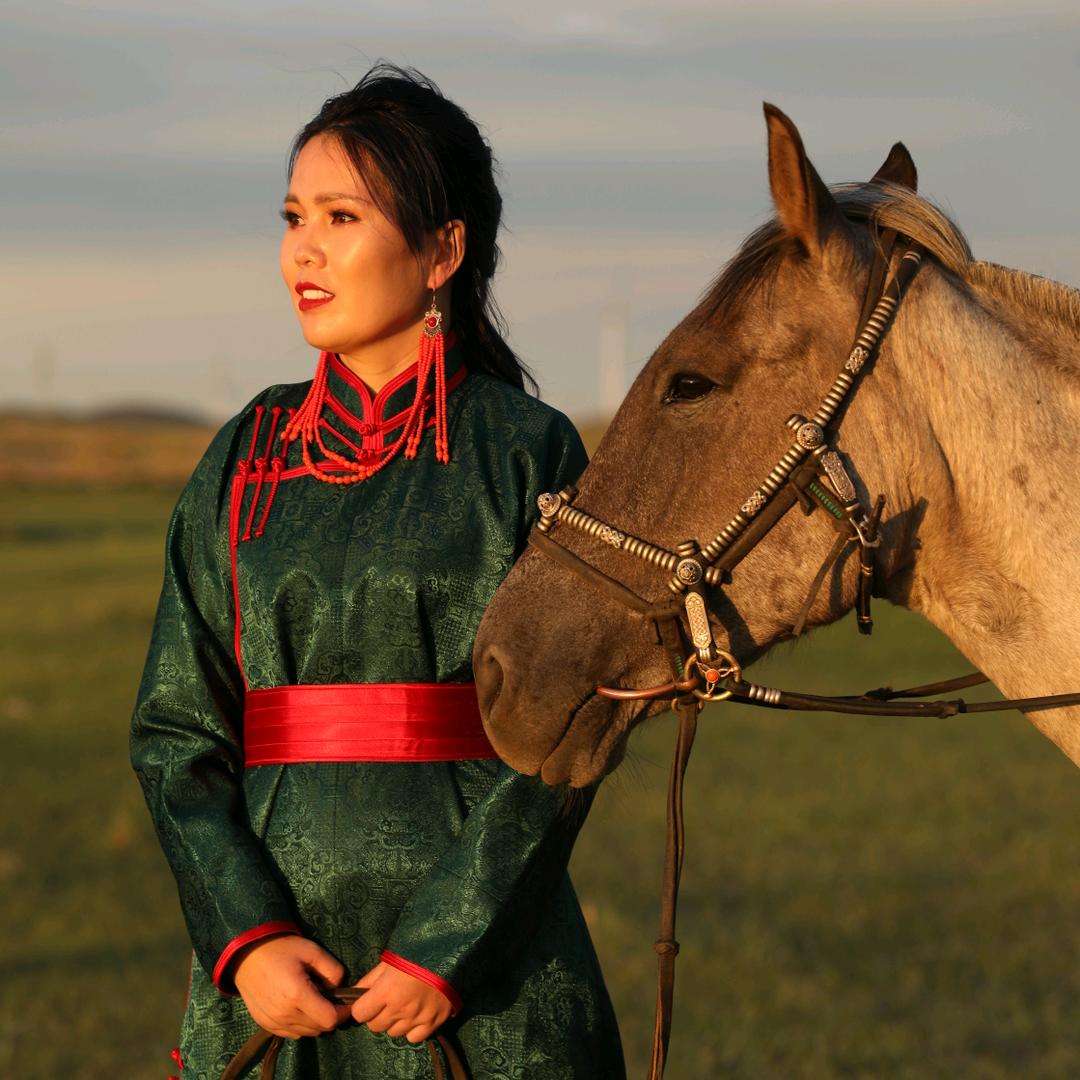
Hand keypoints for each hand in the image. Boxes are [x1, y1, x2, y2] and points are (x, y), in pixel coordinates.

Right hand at [233, 934, 349, 1038]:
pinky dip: (300, 1025)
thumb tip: (339, 988)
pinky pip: (291, 1034)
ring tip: (313, 1000)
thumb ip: (333, 970)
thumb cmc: (282, 949)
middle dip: (330, 1015)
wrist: (247, 955)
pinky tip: (299, 1006)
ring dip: (315, 1021)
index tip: (346, 1001)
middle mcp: (284, 1014)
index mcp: (297, 995)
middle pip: (319, 1029)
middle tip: (330, 997)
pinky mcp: (265, 1025)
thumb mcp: (313, 951)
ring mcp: (273, 1022)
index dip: (343, 1012)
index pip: (329, 1019)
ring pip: (306, 1033)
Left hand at [350, 961, 451, 1043]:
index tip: (367, 1001)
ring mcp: (417, 1018)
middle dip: (376, 1015)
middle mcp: (399, 1009)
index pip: (360, 1014)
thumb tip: (355, 991)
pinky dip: (412, 1030)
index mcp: (386, 991)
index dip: (361, 1007)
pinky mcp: (433, 1022)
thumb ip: (371, 978)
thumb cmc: (416, 953)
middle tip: (385, 1002)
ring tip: (403, 1006)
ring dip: (394, 1022)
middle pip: (375, 1026)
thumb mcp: (390, 961)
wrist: (450, 953)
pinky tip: (416, 1015)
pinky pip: (413, 1038)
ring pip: (393, 1033)